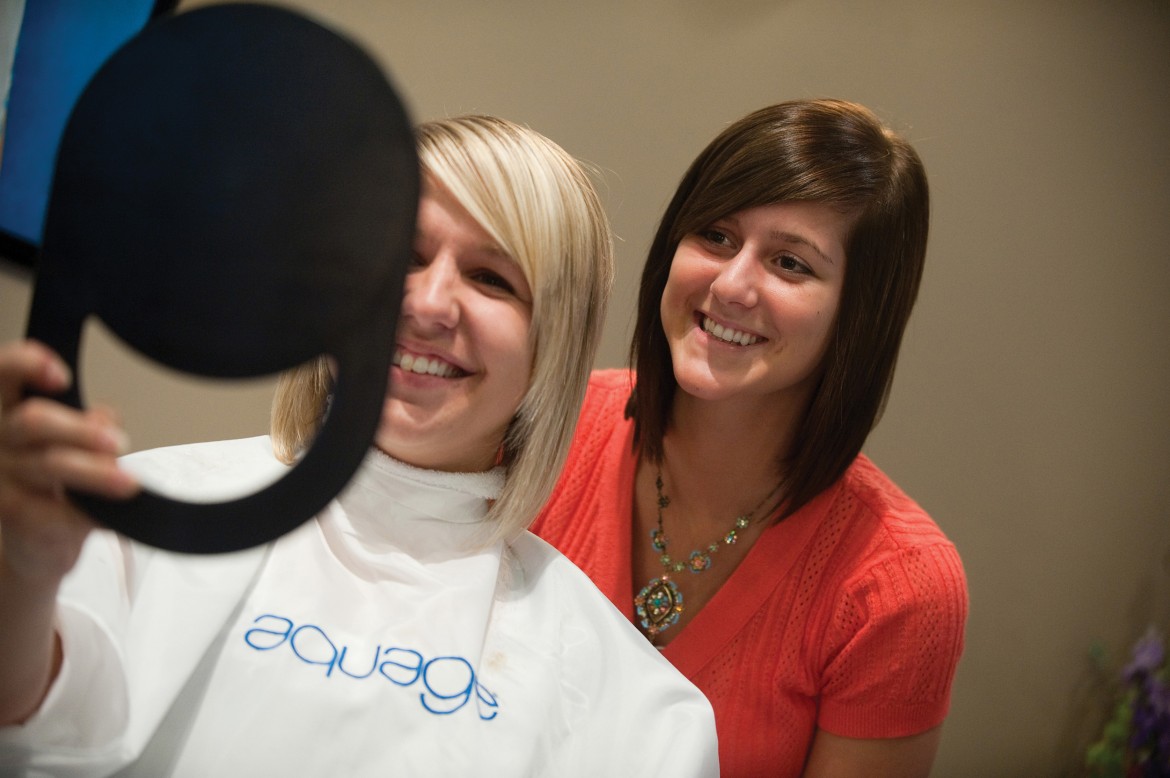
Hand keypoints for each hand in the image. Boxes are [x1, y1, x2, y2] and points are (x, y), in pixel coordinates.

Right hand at [0, 339, 137, 584]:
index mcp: (9, 409)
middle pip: (32, 421)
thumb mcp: (74, 439)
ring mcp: (1, 478)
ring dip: (96, 472)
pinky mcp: (15, 514)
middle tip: (119, 442)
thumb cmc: (53, 477)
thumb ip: (88, 421)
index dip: (26, 365)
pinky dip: (91, 511)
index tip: (62, 375)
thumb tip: (103, 417)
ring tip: (128, 481)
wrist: (33, 538)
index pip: (3, 372)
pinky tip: (111, 514)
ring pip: (51, 465)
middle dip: (81, 430)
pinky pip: (57, 509)